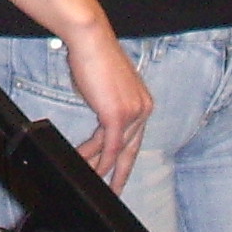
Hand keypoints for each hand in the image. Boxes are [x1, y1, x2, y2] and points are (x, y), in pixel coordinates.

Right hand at [61, 24, 150, 192]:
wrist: (91, 39)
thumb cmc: (94, 56)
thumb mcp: (105, 87)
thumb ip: (106, 107)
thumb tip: (98, 124)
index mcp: (143, 102)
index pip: (135, 138)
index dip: (126, 158)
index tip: (118, 171)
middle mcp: (142, 109)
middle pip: (131, 150)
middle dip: (121, 173)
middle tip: (114, 191)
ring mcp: (132, 114)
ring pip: (116, 150)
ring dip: (99, 165)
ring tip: (87, 177)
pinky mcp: (117, 116)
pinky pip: (108, 146)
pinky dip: (98, 159)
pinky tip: (88, 167)